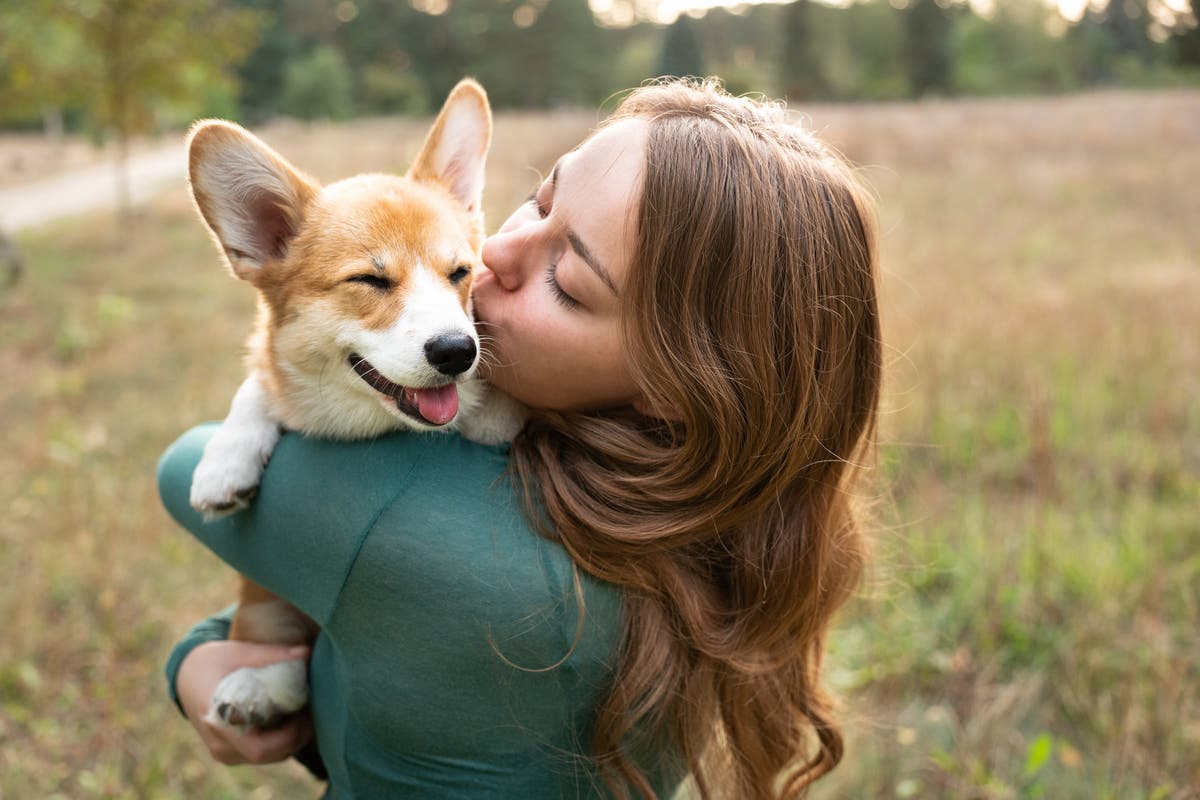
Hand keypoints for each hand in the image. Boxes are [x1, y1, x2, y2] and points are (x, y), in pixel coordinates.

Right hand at [176, 640, 312, 764]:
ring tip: (303, 712)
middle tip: (311, 711)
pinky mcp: (230, 752)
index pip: (259, 748)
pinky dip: (280, 741)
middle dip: (296, 737)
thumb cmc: (215, 661)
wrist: (187, 675)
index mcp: (218, 719)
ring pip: (268, 757)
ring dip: (290, 740)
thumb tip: (306, 651)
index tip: (304, 712)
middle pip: (268, 755)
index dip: (289, 736)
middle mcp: (219, 743)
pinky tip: (290, 718)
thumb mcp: (240, 652)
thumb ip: (272, 655)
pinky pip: (261, 754)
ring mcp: (223, 751)